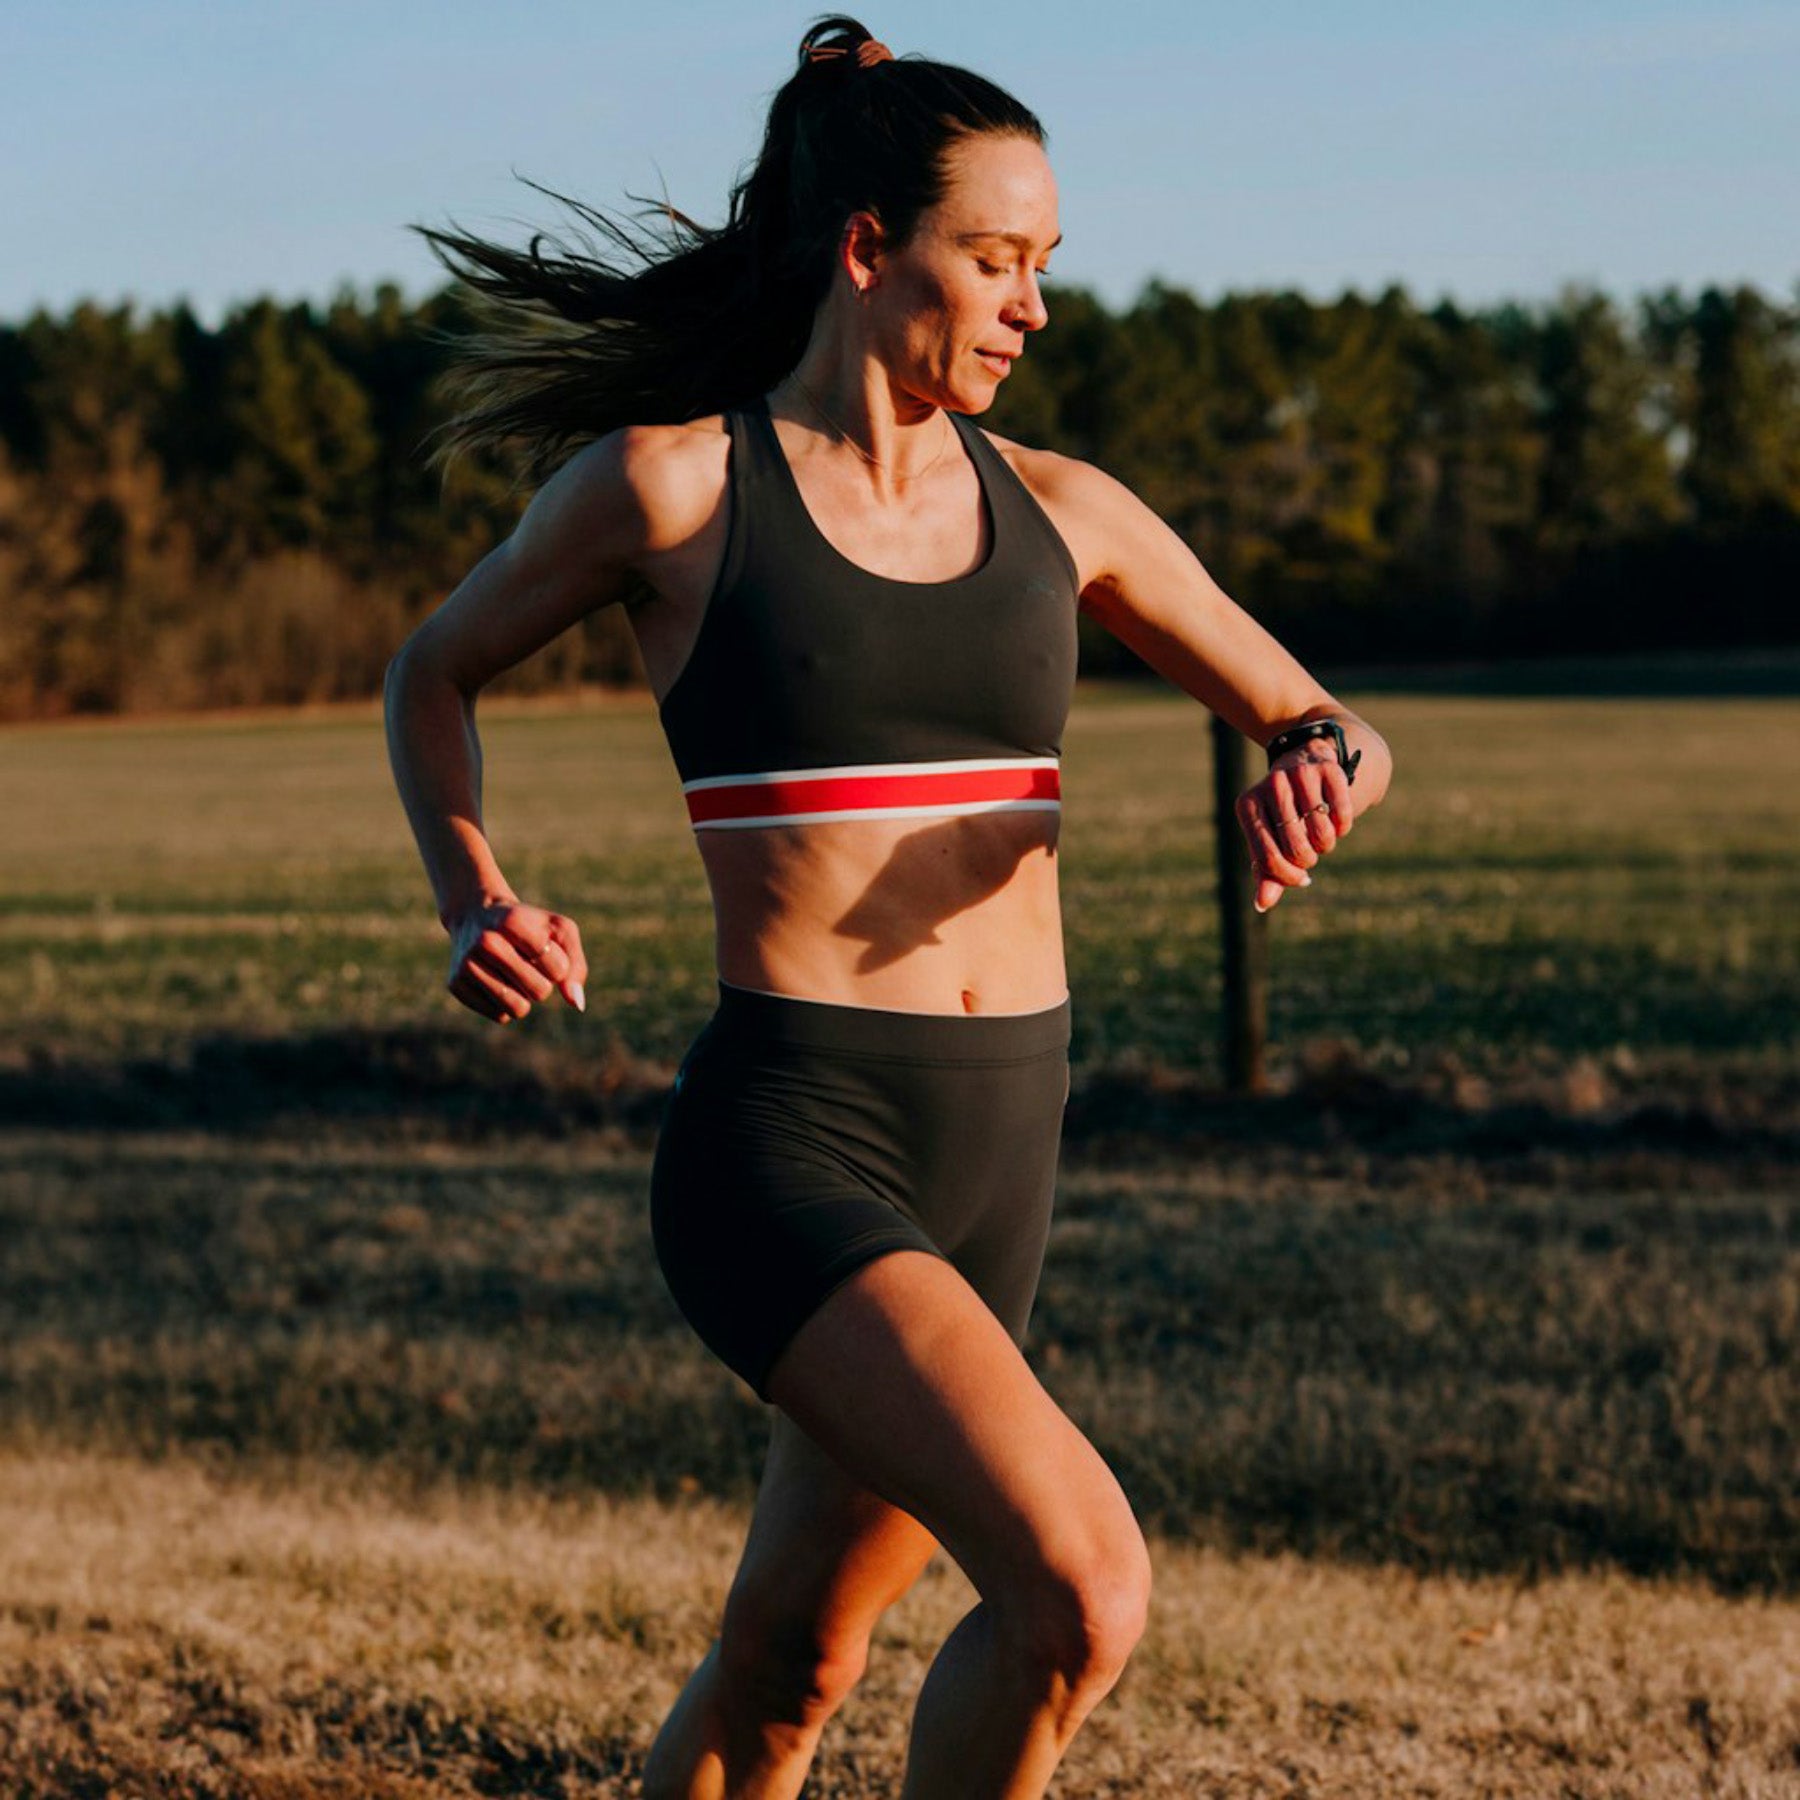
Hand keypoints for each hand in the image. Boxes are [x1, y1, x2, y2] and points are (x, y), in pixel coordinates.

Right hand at [444, 898, 588, 1024]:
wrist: (476, 916)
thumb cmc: (528, 926)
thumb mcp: (559, 931)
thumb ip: (576, 965)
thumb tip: (576, 1004)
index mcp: (513, 922)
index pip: (557, 969)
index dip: (559, 966)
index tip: (545, 951)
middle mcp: (486, 942)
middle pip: (539, 992)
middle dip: (543, 984)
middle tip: (528, 965)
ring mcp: (467, 964)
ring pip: (517, 1009)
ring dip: (524, 997)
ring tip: (513, 975)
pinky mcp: (455, 984)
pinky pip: (499, 1016)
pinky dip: (505, 1004)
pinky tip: (496, 980)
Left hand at [1236, 750, 1356, 913]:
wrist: (1307, 762)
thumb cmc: (1284, 812)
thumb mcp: (1269, 837)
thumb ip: (1267, 872)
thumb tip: (1262, 904)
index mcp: (1248, 805)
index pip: (1268, 858)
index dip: (1288, 877)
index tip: (1300, 878)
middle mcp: (1271, 785)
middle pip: (1296, 850)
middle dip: (1309, 860)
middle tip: (1310, 851)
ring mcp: (1300, 774)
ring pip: (1321, 835)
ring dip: (1327, 845)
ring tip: (1321, 835)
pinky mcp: (1329, 769)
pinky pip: (1342, 817)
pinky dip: (1343, 827)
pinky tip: (1335, 820)